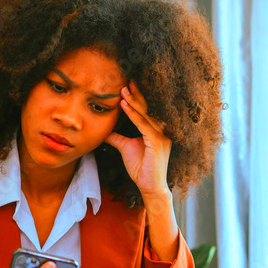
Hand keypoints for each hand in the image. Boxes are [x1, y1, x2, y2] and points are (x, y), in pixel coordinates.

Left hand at [103, 80, 171, 198]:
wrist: (150, 186)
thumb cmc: (141, 168)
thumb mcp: (126, 148)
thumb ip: (117, 137)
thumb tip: (105, 130)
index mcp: (156, 130)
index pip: (146, 110)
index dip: (137, 98)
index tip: (127, 86)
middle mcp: (161, 130)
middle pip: (147, 108)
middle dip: (136, 94)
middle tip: (127, 80)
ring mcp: (161, 135)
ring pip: (145, 114)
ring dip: (133, 101)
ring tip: (123, 90)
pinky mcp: (157, 142)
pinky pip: (143, 124)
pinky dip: (133, 114)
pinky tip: (124, 105)